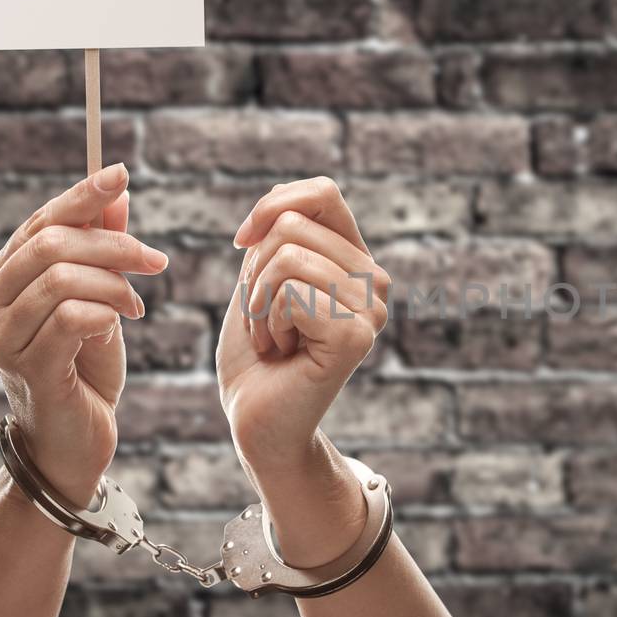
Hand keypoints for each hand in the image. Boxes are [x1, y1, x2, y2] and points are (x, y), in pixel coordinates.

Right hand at [0, 164, 168, 507]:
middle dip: (113, 244)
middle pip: (51, 244)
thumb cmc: (84, 368)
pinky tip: (122, 326)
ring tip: (138, 305)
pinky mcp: (27, 368)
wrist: (75, 441)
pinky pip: (73, 318)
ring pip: (62, 278)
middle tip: (155, 261)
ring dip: (115, 284)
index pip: (40, 222)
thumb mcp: (99, 298)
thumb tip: (117, 191)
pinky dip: (107, 313)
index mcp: (0, 280)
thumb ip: (100, 247)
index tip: (122, 174)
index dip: (82, 196)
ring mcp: (1, 338)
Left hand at [217, 177, 389, 564]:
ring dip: (258, 303)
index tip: (241, 241)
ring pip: (287, 258)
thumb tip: (281, 202)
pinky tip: (281, 353)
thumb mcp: (260, 278)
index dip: (272, 205)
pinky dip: (266, 323)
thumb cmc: (256, 355)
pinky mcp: (356, 335)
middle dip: (254, 273)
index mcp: (356, 261)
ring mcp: (371, 309)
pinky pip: (291, 292)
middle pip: (292, 226)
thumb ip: (277, 235)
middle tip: (267, 321)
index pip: (322, 193)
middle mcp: (375, 281)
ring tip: (274, 339)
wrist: (257, 422)